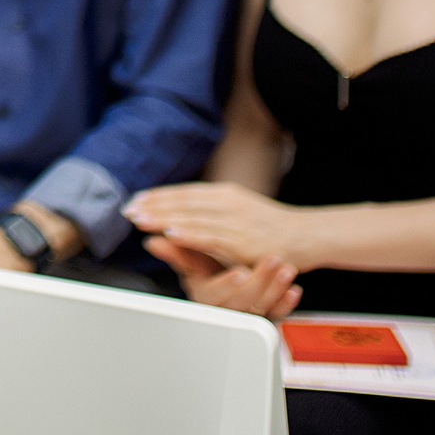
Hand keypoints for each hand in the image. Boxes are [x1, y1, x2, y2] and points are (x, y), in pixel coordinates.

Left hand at [125, 182, 316, 272]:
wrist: (307, 236)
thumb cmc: (271, 229)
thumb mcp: (238, 213)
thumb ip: (210, 213)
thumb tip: (181, 214)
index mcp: (225, 194)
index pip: (184, 192)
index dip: (158, 196)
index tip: (135, 200)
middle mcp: (228, 202)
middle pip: (183, 202)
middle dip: (153, 206)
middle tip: (128, 209)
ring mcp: (236, 220)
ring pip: (192, 216)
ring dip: (163, 217)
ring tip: (141, 219)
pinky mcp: (244, 241)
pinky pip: (211, 236)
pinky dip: (190, 233)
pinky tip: (172, 233)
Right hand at [145, 236, 303, 317]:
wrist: (229, 294)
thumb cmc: (208, 278)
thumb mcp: (192, 267)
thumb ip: (178, 254)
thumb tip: (153, 241)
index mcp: (206, 297)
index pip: (216, 295)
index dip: (227, 285)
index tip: (241, 272)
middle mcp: (226, 309)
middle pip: (243, 302)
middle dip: (260, 281)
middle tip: (274, 259)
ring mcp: (247, 315)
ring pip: (262, 307)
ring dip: (276, 288)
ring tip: (286, 268)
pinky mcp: (266, 317)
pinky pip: (278, 314)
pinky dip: (286, 303)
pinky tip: (294, 290)